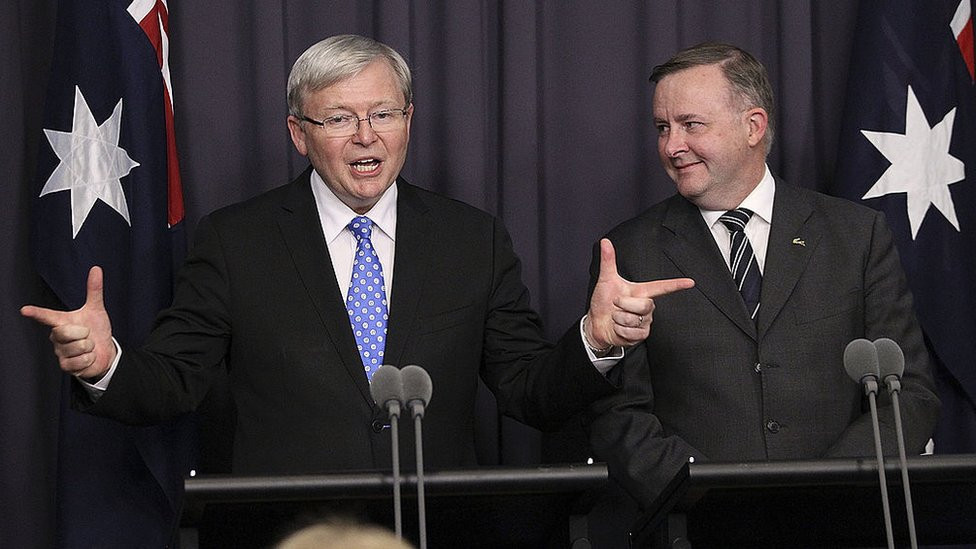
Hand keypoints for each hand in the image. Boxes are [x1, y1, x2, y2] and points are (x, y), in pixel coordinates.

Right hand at [21, 266, 114, 380]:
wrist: (104, 351)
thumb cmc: (96, 330)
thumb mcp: (96, 310)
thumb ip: (94, 290)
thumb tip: (96, 269)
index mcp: (61, 322)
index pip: (47, 316)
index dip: (36, 313)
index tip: (25, 310)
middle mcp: (57, 337)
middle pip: (65, 332)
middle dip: (83, 334)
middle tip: (88, 335)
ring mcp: (60, 352)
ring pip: (77, 347)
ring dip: (89, 347)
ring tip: (89, 347)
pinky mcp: (66, 366)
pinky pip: (81, 361)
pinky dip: (90, 359)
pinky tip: (88, 358)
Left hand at [585, 239, 693, 348]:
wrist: (597, 323)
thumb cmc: (604, 301)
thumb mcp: (606, 280)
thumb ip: (608, 261)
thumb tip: (605, 242)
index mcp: (642, 291)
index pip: (663, 287)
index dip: (677, 285)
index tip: (691, 282)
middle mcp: (646, 306)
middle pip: (644, 305)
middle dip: (624, 304)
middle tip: (616, 304)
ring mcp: (645, 322)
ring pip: (635, 319)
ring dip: (619, 319)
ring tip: (616, 317)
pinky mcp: (641, 335)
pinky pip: (632, 333)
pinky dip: (620, 330)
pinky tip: (618, 328)